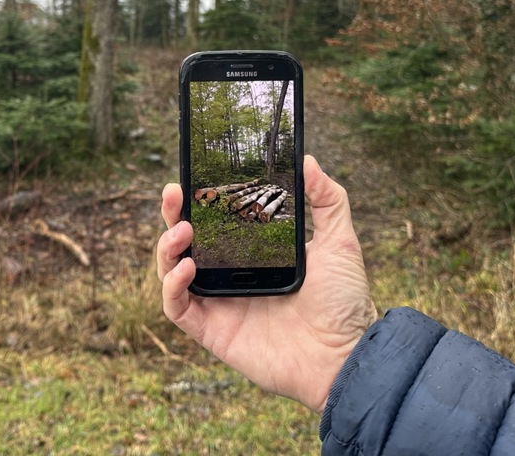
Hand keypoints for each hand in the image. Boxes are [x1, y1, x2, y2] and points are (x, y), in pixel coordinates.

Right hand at [156, 155, 376, 411]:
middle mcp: (231, 276)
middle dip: (172, 214)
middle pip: (185, 241)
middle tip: (174, 193)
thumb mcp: (339, 242)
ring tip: (183, 230)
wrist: (346, 356)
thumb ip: (327, 199)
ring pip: (172, 270)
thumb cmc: (345, 303)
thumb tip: (307, 160)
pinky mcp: (212, 331)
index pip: (215, 221)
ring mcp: (219, 304)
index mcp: (254, 254)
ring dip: (167, 247)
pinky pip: (176, 307)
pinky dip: (172, 285)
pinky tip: (189, 268)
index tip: (193, 175)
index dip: (198, 199)